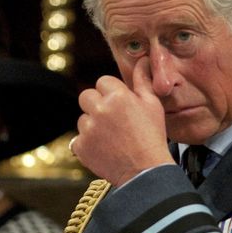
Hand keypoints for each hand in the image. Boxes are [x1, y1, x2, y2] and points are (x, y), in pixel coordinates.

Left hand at [73, 57, 174, 185]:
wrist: (145, 172)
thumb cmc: (153, 137)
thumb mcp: (153, 105)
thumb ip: (143, 81)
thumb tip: (141, 60)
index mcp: (118, 96)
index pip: (103, 81)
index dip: (111, 92)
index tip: (120, 104)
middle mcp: (99, 109)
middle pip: (86, 96)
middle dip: (97, 104)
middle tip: (113, 120)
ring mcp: (88, 129)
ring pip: (83, 118)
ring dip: (93, 125)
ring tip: (112, 138)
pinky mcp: (81, 146)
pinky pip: (78, 139)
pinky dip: (88, 144)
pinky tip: (105, 149)